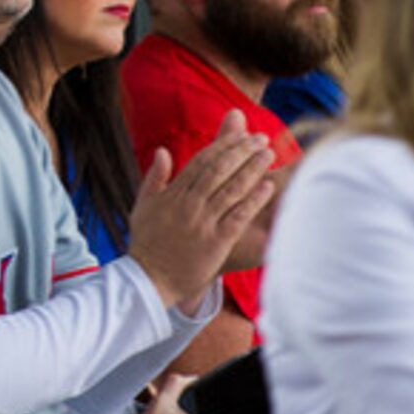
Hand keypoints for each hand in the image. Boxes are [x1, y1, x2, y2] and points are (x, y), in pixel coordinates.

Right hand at [124, 111, 280, 308]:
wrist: (149, 279)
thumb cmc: (146, 243)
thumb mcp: (143, 205)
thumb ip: (154, 177)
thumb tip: (162, 151)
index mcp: (173, 193)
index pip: (202, 161)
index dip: (223, 145)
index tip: (241, 134)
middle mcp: (189, 203)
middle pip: (220, 169)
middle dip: (243, 151)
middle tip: (262, 139)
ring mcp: (203, 222)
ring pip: (231, 188)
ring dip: (252, 169)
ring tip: (270, 155)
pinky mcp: (216, 241)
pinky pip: (238, 215)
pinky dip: (254, 199)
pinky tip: (268, 187)